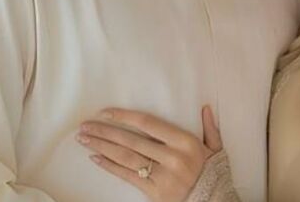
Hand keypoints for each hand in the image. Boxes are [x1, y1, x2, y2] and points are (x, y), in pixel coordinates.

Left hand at [77, 105, 221, 201]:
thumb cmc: (211, 172)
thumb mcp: (215, 147)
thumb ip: (209, 127)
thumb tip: (205, 107)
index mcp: (184, 141)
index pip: (147, 123)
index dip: (124, 116)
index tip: (105, 112)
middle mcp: (171, 157)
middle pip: (131, 140)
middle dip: (105, 132)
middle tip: (84, 126)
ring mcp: (162, 176)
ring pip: (126, 157)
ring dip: (102, 147)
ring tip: (84, 140)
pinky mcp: (154, 192)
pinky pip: (127, 176)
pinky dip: (110, 166)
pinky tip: (95, 158)